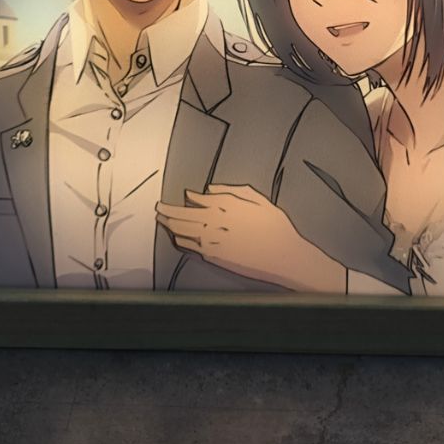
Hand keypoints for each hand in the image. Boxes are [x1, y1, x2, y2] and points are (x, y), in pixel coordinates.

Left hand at [155, 184, 346, 291]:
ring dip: (170, 224)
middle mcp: (217, 221)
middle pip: (184, 214)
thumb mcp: (260, 200)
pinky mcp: (215, 256)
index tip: (185, 195)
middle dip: (169, 210)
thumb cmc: (277, 229)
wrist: (284, 256)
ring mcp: (214, 239)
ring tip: (161, 219)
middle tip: (159, 207)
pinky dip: (181, 240)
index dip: (189, 197)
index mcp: (228, 205)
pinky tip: (176, 238)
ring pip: (184, 230)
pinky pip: (191, 246)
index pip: (199, 199)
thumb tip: (212, 188)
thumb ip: (234, 191)